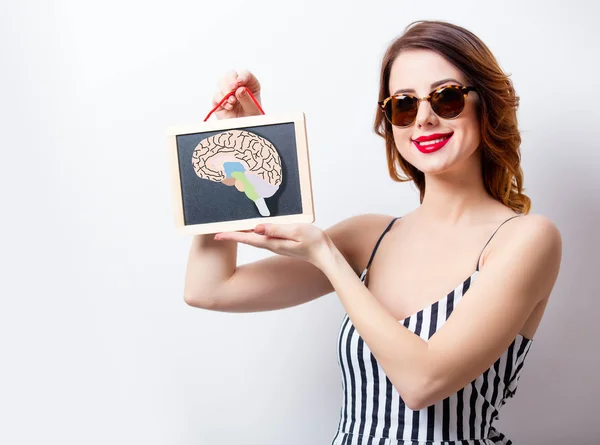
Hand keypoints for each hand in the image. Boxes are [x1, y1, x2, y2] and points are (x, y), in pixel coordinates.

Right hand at [212, 69, 262, 119]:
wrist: (245, 132)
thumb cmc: (252, 120)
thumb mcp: (253, 110)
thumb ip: (247, 99)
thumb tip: (239, 89)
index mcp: (250, 86)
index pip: (245, 74)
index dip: (242, 76)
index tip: (240, 82)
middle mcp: (238, 88)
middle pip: (231, 75)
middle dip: (231, 81)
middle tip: (233, 89)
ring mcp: (227, 94)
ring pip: (222, 82)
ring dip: (226, 90)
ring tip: (233, 101)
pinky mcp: (219, 102)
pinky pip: (216, 96)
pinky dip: (221, 100)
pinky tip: (229, 107)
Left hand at [213, 223, 333, 267]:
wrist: (324, 254)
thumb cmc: (313, 241)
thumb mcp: (296, 231)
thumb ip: (276, 229)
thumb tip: (257, 228)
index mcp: (273, 242)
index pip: (247, 237)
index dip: (232, 235)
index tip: (217, 234)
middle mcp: (271, 245)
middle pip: (246, 238)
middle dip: (231, 234)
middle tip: (216, 230)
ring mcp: (275, 245)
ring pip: (253, 238)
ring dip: (240, 233)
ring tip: (228, 228)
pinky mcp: (280, 243)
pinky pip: (261, 237)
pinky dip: (251, 232)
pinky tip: (250, 228)